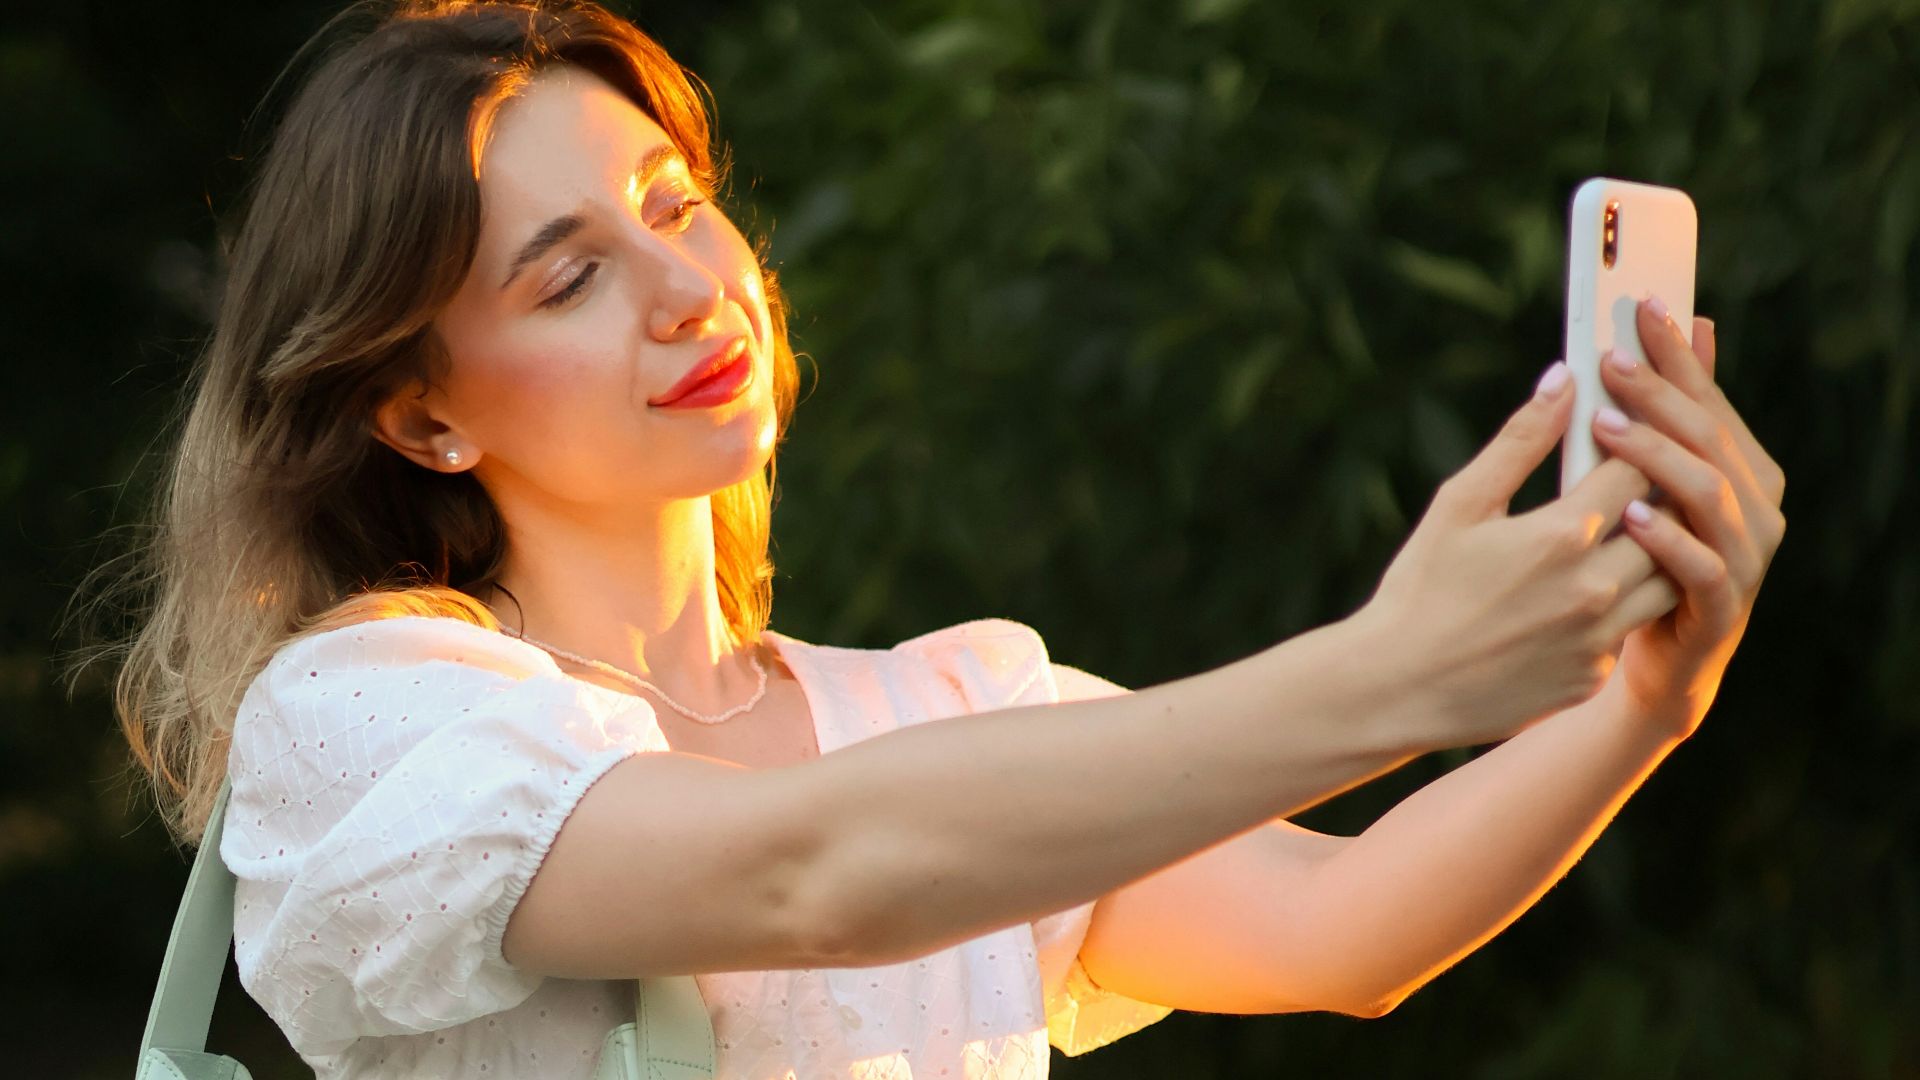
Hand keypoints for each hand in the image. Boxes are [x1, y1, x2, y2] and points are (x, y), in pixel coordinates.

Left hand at [1590, 297, 1786, 738]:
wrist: (1649, 661)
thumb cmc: (1642, 558)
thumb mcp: (1650, 481)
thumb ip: (1673, 412)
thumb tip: (1691, 322)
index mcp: (1745, 468)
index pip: (1709, 398)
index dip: (1679, 353)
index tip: (1640, 304)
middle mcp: (1757, 508)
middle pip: (1709, 437)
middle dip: (1661, 393)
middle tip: (1610, 359)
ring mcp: (1745, 559)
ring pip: (1709, 493)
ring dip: (1656, 455)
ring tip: (1606, 426)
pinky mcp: (1722, 607)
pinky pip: (1699, 567)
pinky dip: (1666, 537)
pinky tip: (1628, 514)